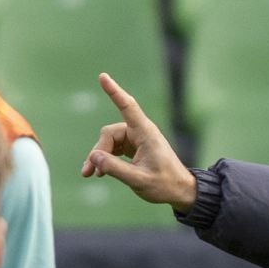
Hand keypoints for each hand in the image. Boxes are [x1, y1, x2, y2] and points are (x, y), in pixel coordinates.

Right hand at [80, 73, 196, 212]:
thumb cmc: (164, 185)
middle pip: (110, 134)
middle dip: (98, 152)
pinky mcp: (134, 147)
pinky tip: (99, 173)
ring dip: (100, 157)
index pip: (127, 107)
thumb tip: (93, 157)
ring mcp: (137, 139)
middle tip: (88, 172)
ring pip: (109, 142)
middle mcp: (140, 132)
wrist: (180, 191)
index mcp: (146, 133)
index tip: (103, 77)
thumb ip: (114, 168)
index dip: (114, 91)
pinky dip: (106, 159)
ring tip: (90, 174)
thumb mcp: (138, 180)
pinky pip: (114, 148)